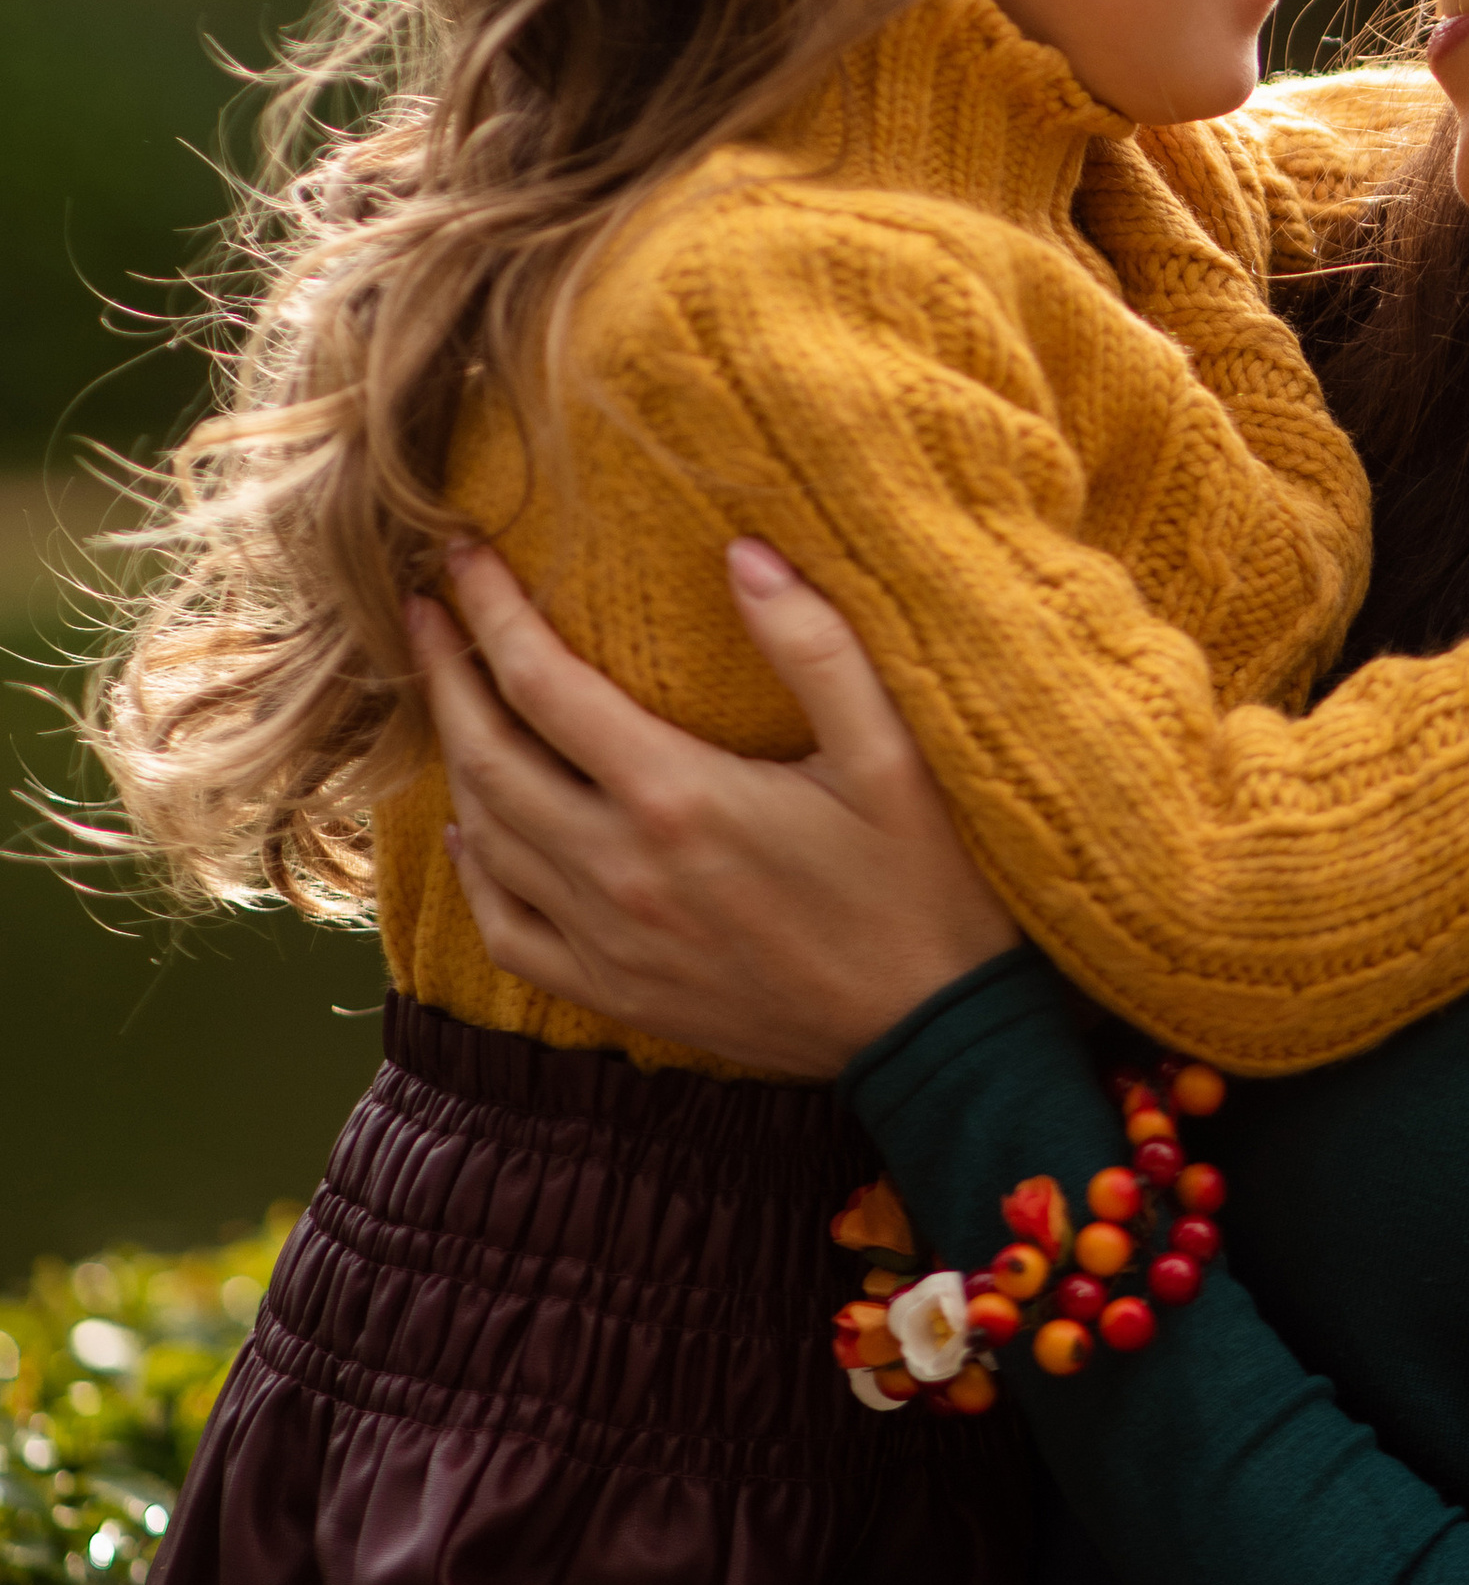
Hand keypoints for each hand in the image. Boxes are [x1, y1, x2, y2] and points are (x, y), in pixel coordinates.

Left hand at [408, 539, 1020, 1077]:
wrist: (932, 1032)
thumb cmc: (923, 883)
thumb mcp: (891, 751)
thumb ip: (815, 644)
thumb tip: (742, 552)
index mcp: (677, 796)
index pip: (543, 683)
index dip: (490, 609)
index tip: (458, 552)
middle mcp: (622, 870)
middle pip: (489, 756)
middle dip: (444, 673)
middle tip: (419, 610)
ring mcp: (611, 940)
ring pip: (488, 837)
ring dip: (453, 758)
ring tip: (448, 696)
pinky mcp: (618, 993)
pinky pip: (508, 931)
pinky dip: (475, 872)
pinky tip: (472, 830)